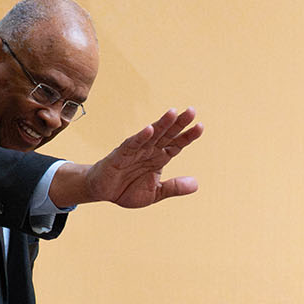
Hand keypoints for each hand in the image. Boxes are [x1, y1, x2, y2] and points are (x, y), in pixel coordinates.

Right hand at [55, 108, 202, 208]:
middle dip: (179, 123)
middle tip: (192, 111)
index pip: (176, 144)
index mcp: (159, 158)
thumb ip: (174, 187)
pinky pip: (132, 144)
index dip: (188, 136)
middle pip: (167, 134)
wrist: (103, 192)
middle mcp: (149, 150)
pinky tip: (149, 129)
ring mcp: (135, 150)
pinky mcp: (121, 154)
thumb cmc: (127, 189)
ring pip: (151, 135)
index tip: (200, 127)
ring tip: (173, 113)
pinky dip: (140, 137)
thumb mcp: (155, 192)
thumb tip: (196, 184)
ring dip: (162, 124)